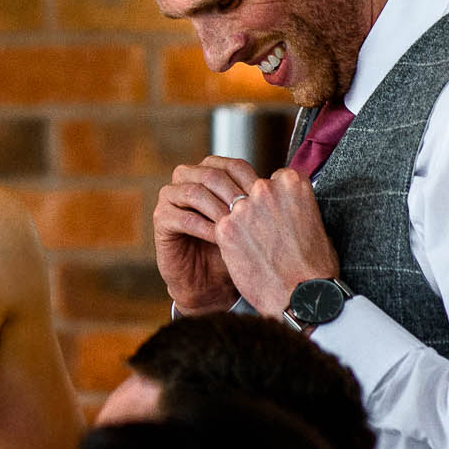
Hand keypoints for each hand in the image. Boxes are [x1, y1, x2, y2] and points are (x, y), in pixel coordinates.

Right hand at [152, 155, 260, 313]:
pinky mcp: (161, 221)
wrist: (212, 283)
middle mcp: (187, 180)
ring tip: (234, 226)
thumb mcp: (252, 222)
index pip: (231, 164)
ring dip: (217, 208)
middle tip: (249, 211)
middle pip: (209, 172)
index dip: (249, 179)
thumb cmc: (236, 250)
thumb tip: (286, 183)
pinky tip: (220, 240)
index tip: (266, 199)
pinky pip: (181, 217)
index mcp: (211, 173)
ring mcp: (170, 199)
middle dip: (232, 192)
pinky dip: (203, 227)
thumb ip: (260, 200)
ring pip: (192, 191)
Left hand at [212, 168, 339, 315]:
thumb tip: (289, 208)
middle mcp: (265, 189)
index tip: (275, 210)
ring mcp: (243, 207)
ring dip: (237, 219)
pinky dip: (225, 236)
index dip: (273, 196)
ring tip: (247, 240)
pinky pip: (219, 225)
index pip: (275, 178)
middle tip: (258, 226)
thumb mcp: (316, 223)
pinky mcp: (225, 228)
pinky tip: (235, 251)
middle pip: (250, 187)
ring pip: (232, 205)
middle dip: (253, 204)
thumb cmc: (315, 266)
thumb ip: (297, 207)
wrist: (301, 296)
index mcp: (293, 183)